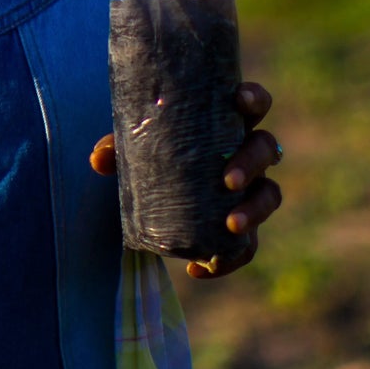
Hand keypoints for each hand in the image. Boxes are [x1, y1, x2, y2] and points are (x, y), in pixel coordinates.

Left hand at [88, 81, 280, 279]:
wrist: (153, 187)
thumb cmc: (153, 151)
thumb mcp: (134, 145)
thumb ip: (117, 146)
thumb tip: (99, 160)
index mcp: (227, 122)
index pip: (253, 104)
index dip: (254, 98)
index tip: (240, 100)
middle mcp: (247, 152)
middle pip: (267, 149)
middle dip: (252, 163)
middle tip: (229, 181)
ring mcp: (251, 188)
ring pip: (270, 194)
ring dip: (255, 210)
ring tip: (232, 225)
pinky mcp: (243, 224)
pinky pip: (248, 244)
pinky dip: (230, 259)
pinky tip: (199, 270)